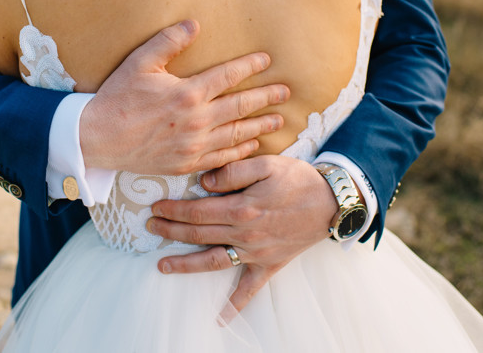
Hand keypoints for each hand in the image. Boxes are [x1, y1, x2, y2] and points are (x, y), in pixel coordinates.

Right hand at [79, 20, 289, 174]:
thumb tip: (194, 24)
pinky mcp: (187, 164)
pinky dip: (241, 151)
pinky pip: (222, 158)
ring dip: (260, 126)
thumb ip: (168, 42)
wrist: (98, 138)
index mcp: (188, 93)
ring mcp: (194, 145)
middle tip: (286, 92)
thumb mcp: (140, 62)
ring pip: (237, 134)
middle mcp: (197, 121)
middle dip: (266, 97)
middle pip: (240, 106)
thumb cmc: (117, 97)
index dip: (249, 66)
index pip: (228, 76)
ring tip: (279, 120)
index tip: (267, 60)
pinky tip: (253, 145)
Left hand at [148, 154, 337, 314]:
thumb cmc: (299, 179)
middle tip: (150, 227)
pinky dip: (235, 306)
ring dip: (186, 265)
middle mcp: (245, 234)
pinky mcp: (269, 265)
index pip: (197, 211)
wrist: (332, 202)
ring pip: (214, 262)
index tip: (156, 206)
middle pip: (199, 235)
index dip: (173, 210)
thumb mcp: (267, 163)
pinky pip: (250, 289)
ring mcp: (256, 253)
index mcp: (242, 208)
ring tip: (162, 266)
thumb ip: (233, 171)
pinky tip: (220, 319)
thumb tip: (204, 182)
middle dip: (171, 231)